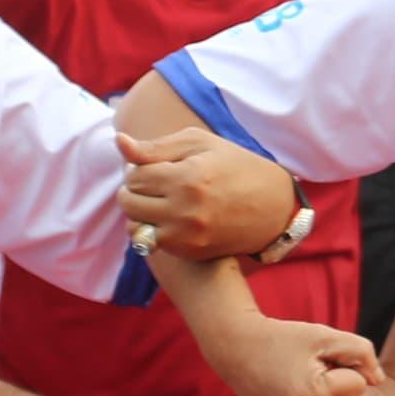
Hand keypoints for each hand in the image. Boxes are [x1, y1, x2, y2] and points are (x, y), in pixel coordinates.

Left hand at [119, 127, 295, 263]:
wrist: (275, 207)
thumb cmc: (236, 167)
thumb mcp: (200, 145)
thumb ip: (156, 147)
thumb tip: (119, 142)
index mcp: (187, 178)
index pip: (135, 176)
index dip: (141, 169)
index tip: (158, 168)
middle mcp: (184, 211)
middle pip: (128, 202)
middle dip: (135, 191)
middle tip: (154, 184)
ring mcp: (187, 236)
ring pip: (135, 227)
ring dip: (140, 213)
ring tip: (161, 202)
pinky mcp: (191, 253)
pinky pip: (151, 244)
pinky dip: (154, 230)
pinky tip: (173, 218)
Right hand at [229, 317, 380, 395]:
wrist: (237, 351)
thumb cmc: (284, 339)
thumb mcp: (326, 335)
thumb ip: (362, 353)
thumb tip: (379, 381)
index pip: (360, 386)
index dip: (344, 366)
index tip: (316, 359)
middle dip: (344, 387)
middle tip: (313, 370)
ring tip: (306, 382)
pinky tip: (298, 395)